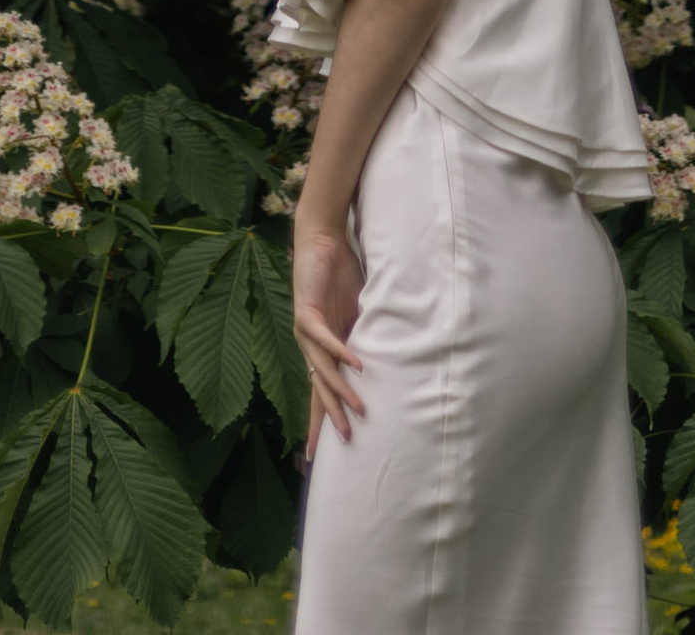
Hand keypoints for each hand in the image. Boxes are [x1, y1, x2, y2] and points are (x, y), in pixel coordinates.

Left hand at [292, 222, 364, 455]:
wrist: (322, 240)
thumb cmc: (341, 275)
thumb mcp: (358, 313)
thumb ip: (365, 336)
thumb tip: (388, 360)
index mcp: (323, 348)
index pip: (322, 389)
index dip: (322, 419)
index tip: (318, 452)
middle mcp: (310, 345)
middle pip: (320, 389)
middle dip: (330, 418)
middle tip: (343, 444)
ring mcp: (306, 331)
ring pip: (322, 369)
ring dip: (341, 390)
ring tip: (358, 409)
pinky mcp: (306, 312)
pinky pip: (324, 337)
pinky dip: (339, 351)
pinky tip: (354, 365)